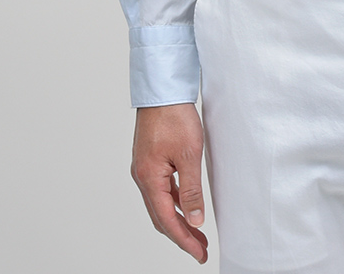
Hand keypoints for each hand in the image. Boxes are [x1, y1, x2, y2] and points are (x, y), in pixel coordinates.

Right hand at [131, 103, 208, 263]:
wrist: (162, 90)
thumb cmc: (174, 116)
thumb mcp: (189, 154)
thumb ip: (191, 189)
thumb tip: (195, 219)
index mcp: (149, 178)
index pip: (167, 219)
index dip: (184, 239)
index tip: (199, 253)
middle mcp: (142, 176)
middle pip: (161, 216)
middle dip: (181, 235)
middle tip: (200, 249)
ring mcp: (144, 168)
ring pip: (160, 203)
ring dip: (178, 219)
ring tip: (197, 232)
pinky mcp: (150, 160)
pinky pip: (161, 189)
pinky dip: (174, 201)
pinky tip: (187, 204)